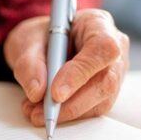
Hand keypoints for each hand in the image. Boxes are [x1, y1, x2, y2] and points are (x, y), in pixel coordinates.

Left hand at [4, 9, 129, 125]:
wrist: (43, 45)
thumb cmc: (40, 37)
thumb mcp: (26, 40)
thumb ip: (29, 62)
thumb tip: (37, 91)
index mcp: (97, 23)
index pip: (102, 48)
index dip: (80, 73)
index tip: (56, 93)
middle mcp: (114, 48)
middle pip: (105, 80)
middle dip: (72, 103)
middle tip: (40, 112)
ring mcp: (114, 72)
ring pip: (101, 101)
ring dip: (67, 113)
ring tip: (36, 113)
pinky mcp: (105, 93)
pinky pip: (92, 110)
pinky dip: (68, 116)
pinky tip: (44, 112)